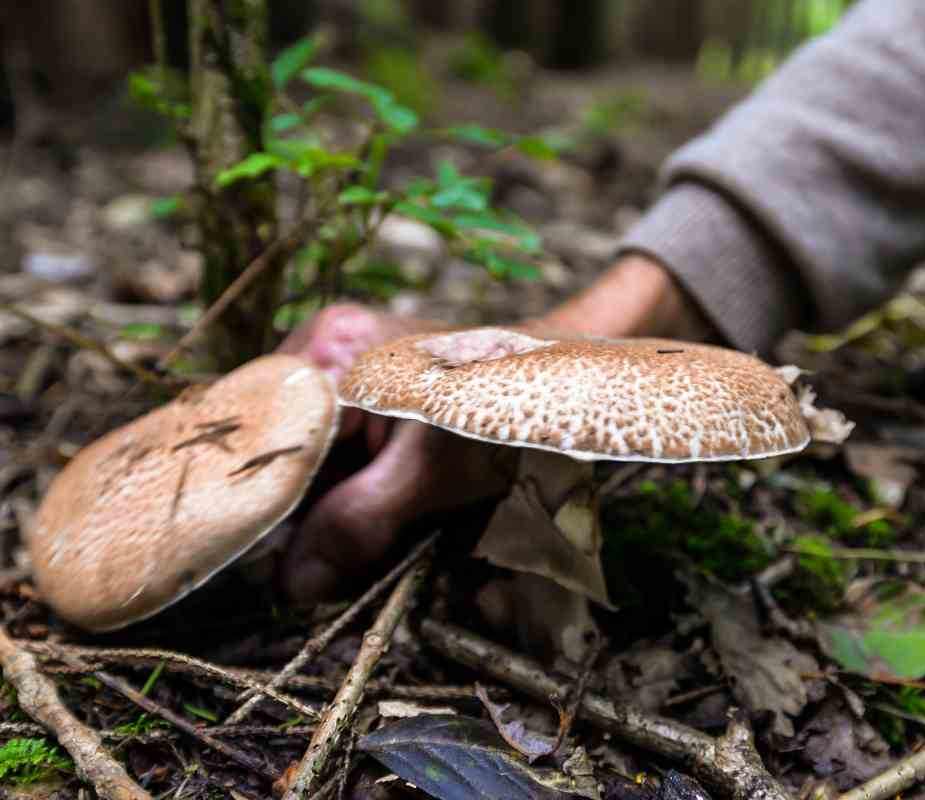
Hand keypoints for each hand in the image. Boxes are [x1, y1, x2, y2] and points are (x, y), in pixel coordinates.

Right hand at [276, 254, 715, 602]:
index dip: (271, 517)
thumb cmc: (504, 413)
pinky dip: (353, 493)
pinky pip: (337, 455)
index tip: (288, 576)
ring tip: (375, 540)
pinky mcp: (365, 390)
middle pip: (284, 456)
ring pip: (310, 462)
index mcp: (327, 351)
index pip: (266, 448)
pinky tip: (386, 512)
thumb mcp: (430, 473)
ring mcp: (342, 367)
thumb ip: (356, 523)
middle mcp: (322, 349)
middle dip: (309, 520)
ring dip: (333, 513)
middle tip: (338, 572)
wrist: (561, 375)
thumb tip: (290, 585)